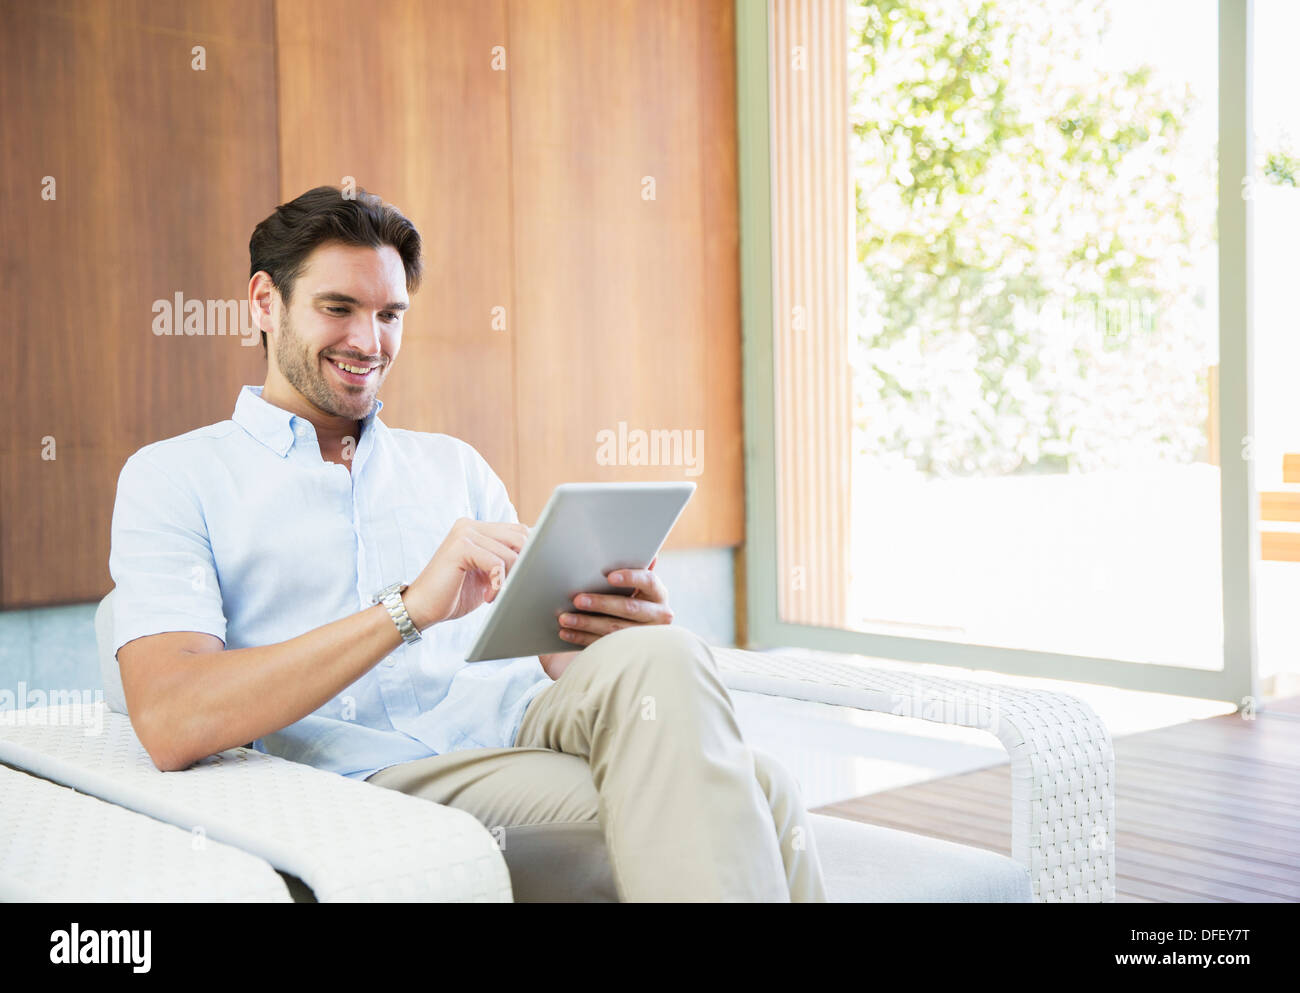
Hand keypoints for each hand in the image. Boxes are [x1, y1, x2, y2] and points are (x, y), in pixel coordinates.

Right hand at [402, 518, 529, 628]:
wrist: (421, 608)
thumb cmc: (455, 594)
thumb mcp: (486, 574)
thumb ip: (506, 560)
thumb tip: (541, 555)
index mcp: (478, 528)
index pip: (520, 531)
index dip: (531, 553)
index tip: (528, 577)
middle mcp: (471, 525)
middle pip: (521, 537)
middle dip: (523, 566)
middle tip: (513, 588)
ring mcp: (464, 533)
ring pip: (510, 552)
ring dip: (510, 579)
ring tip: (495, 595)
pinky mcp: (460, 546)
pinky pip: (497, 562)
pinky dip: (498, 584)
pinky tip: (488, 597)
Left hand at [553, 556, 672, 649]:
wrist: (638, 636)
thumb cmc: (633, 598)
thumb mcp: (638, 586)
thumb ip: (637, 569)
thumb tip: (646, 550)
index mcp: (659, 594)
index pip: (649, 581)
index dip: (630, 578)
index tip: (609, 576)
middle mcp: (658, 616)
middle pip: (629, 608)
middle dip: (601, 603)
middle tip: (577, 599)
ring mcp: (644, 636)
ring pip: (614, 629)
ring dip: (586, 623)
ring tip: (564, 618)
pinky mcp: (628, 651)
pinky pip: (603, 644)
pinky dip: (582, 638)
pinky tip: (566, 633)